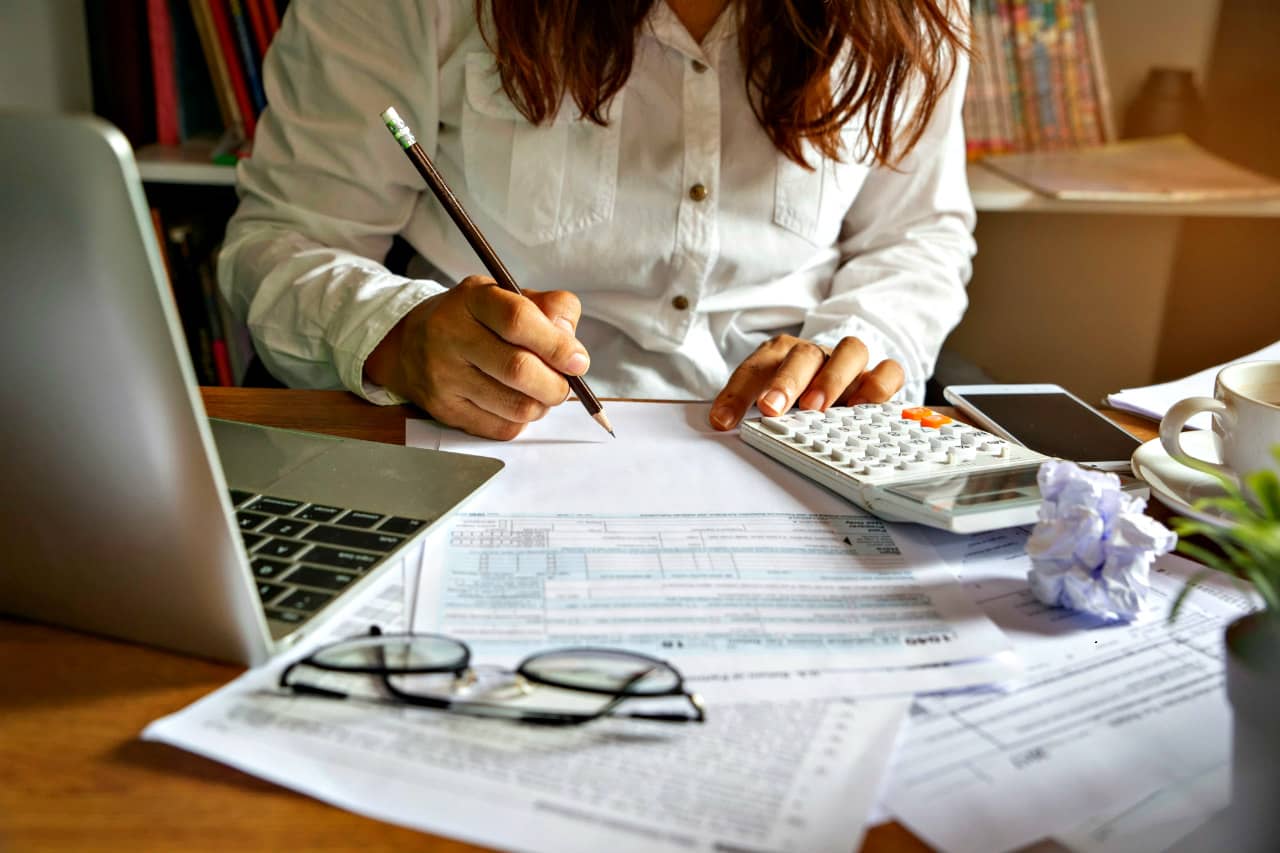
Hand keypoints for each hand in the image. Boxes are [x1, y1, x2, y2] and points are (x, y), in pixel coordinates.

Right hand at [365, 276, 589, 439]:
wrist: (412, 345)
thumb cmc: (475, 320)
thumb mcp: (510, 297)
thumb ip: (550, 310)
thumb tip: (572, 348)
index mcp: (472, 298)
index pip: (518, 320)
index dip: (557, 345)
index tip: (578, 361)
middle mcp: (450, 335)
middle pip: (518, 369)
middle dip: (556, 384)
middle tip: (564, 384)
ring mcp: (443, 375)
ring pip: (515, 406)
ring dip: (542, 404)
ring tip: (540, 392)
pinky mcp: (444, 409)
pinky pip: (502, 428)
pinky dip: (521, 420)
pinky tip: (516, 402)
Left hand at [708, 334, 903, 429]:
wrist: (836, 377)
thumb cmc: (795, 394)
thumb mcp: (766, 399)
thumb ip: (747, 409)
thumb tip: (722, 426)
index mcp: (780, 354)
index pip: (754, 368)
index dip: (736, 394)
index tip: (723, 421)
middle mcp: (816, 354)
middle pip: (803, 354)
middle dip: (786, 381)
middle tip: (771, 408)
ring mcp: (849, 363)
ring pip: (851, 350)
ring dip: (832, 378)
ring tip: (818, 408)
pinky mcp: (878, 376)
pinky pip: (889, 370)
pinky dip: (878, 386)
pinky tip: (862, 408)